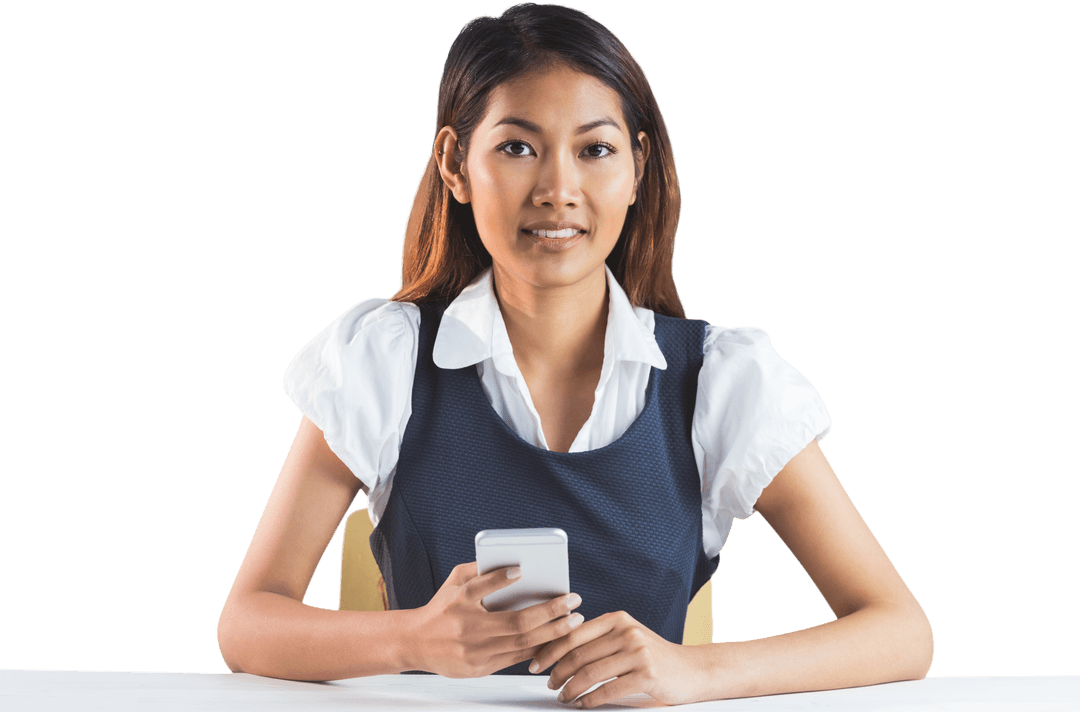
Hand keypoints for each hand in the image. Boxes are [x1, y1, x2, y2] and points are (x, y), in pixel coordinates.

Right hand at [408, 561, 584, 677]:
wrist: (416, 643)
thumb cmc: (440, 608)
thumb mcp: (453, 582)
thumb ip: (479, 570)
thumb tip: (512, 564)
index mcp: (458, 602)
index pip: (480, 588)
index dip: (500, 579)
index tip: (522, 569)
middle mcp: (468, 628)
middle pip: (516, 623)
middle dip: (550, 612)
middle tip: (573, 601)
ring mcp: (475, 652)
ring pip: (522, 643)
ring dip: (552, 632)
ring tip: (573, 621)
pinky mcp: (480, 668)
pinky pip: (516, 658)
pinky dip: (538, 647)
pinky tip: (555, 638)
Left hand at [531, 610, 700, 707]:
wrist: (692, 670)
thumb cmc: (654, 656)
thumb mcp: (627, 638)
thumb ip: (600, 638)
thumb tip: (559, 650)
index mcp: (617, 619)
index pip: (574, 633)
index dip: (550, 649)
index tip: (536, 662)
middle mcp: (627, 632)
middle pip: (579, 654)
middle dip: (557, 672)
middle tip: (549, 684)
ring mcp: (638, 653)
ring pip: (590, 673)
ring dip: (571, 689)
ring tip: (564, 697)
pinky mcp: (646, 675)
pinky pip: (608, 690)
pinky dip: (590, 700)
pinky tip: (583, 704)